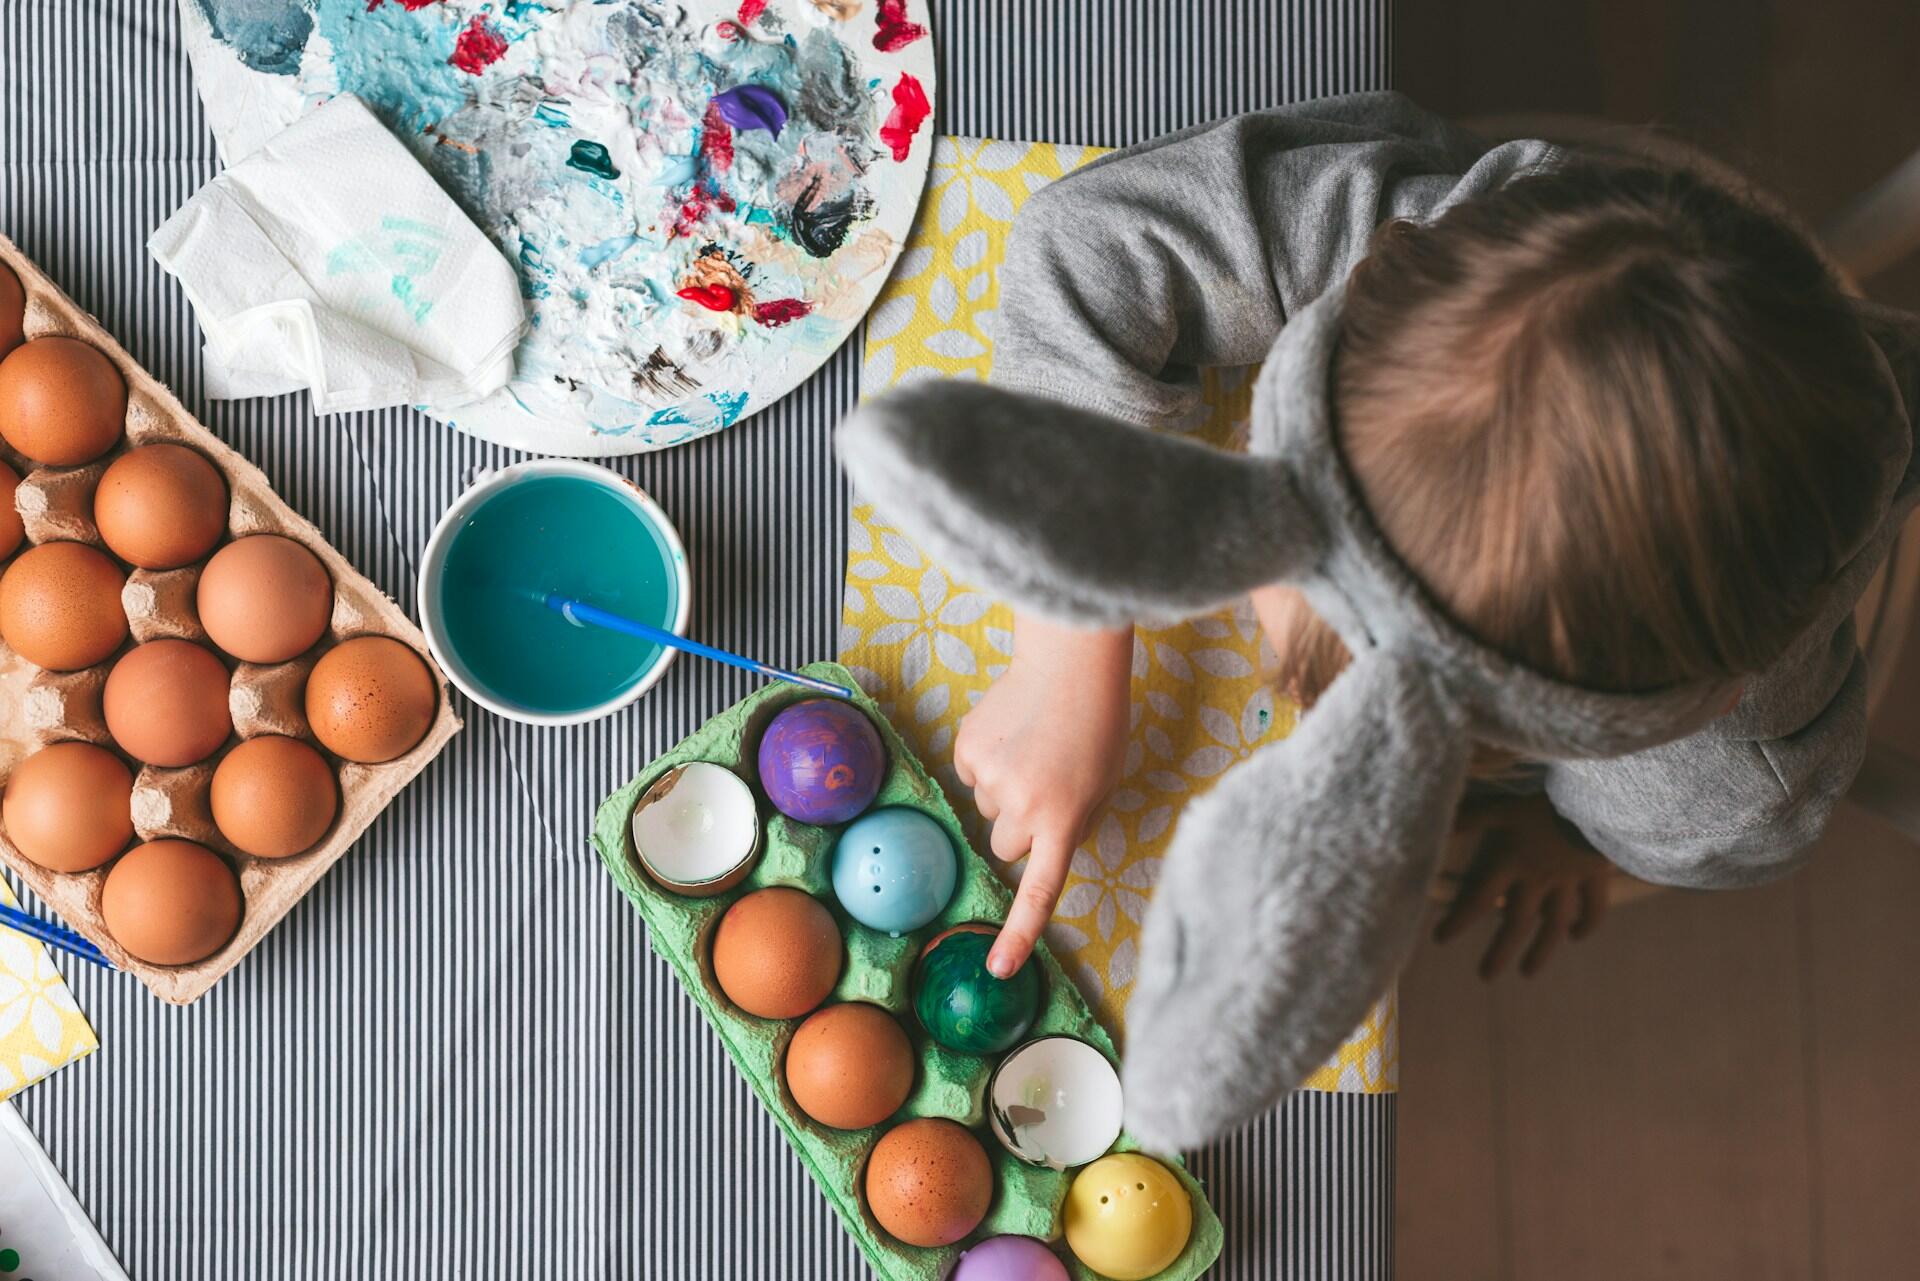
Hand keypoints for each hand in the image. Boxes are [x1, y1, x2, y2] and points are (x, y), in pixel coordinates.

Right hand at [955, 614, 1132, 977]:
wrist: (1070, 661)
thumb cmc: (1100, 722)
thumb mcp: (1106, 784)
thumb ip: (1076, 824)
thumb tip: (1040, 846)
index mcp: (1064, 821)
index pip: (1039, 891)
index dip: (1017, 933)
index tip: (998, 969)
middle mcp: (1023, 806)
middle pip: (1006, 847)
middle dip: (1020, 828)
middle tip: (1045, 788)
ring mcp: (990, 778)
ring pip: (986, 808)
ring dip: (1004, 791)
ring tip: (1033, 749)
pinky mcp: (967, 749)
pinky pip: (971, 773)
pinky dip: (987, 760)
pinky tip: (1012, 732)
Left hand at [1434, 793, 1611, 978]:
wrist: (1597, 802)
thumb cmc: (1544, 804)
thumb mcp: (1504, 808)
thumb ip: (1473, 819)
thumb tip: (1441, 823)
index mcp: (1511, 863)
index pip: (1478, 899)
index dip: (1458, 920)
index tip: (1440, 939)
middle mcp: (1537, 879)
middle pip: (1515, 923)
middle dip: (1499, 952)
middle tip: (1485, 977)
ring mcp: (1568, 882)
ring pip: (1553, 924)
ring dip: (1540, 951)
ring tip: (1527, 973)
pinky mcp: (1595, 876)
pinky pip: (1593, 907)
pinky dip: (1586, 924)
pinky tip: (1576, 937)